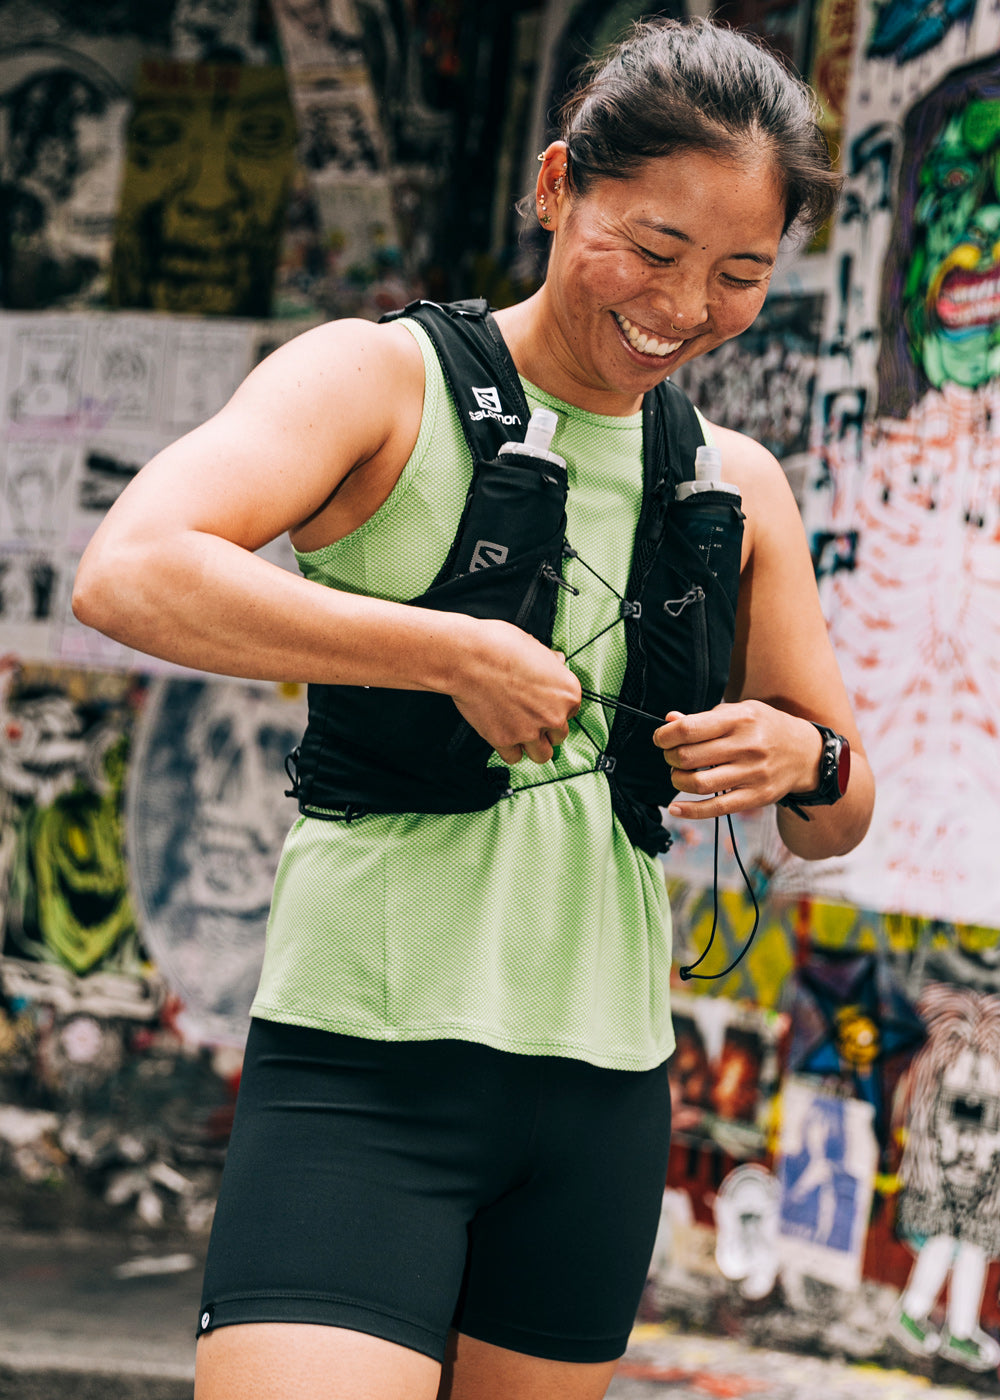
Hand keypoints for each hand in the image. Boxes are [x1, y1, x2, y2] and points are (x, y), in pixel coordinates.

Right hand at [451, 620, 581, 765]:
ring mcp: (530, 731)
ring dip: (533, 746)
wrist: (469, 658)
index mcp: (568, 692)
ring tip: (520, 732)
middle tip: (530, 717)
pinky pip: (514, 757)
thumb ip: (550, 662)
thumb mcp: (536, 647)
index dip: (556, 708)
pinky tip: (504, 736)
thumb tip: (557, 661)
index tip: (544, 705)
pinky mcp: (505, 740)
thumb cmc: (500, 647)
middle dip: (545, 729)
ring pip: (542, 755)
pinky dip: (509, 750)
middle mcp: (554, 715)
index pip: (572, 712)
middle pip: (559, 736)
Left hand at [654, 702, 822, 818]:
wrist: (805, 753)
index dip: (666, 736)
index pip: (689, 729)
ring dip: (677, 781)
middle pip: (689, 757)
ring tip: (679, 775)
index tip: (661, 739)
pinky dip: (689, 811)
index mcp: (739, 719)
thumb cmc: (764, 728)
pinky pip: (715, 809)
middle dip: (670, 758)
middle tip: (672, 757)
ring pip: (698, 784)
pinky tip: (675, 808)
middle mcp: (746, 746)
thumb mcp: (740, 712)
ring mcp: (752, 774)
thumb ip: (705, 718)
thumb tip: (670, 720)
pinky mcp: (755, 797)